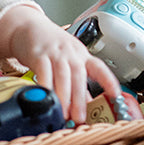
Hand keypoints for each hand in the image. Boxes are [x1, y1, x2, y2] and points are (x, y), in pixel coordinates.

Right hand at [0, 5, 121, 122]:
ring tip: (63, 114)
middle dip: (80, 99)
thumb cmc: (50, 46)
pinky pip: (43, 72)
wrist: (27, 27)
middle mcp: (70, 53)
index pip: (100, 68)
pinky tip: (46, 98)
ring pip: (62, 76)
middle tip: (79, 118)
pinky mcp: (38, 54)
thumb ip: (77, 81)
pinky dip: (45, 86)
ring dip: (63, 97)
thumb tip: (87, 103)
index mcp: (82, 55)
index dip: (109, 81)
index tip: (116, 95)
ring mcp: (55, 53)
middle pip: (79, 76)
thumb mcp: (68, 60)